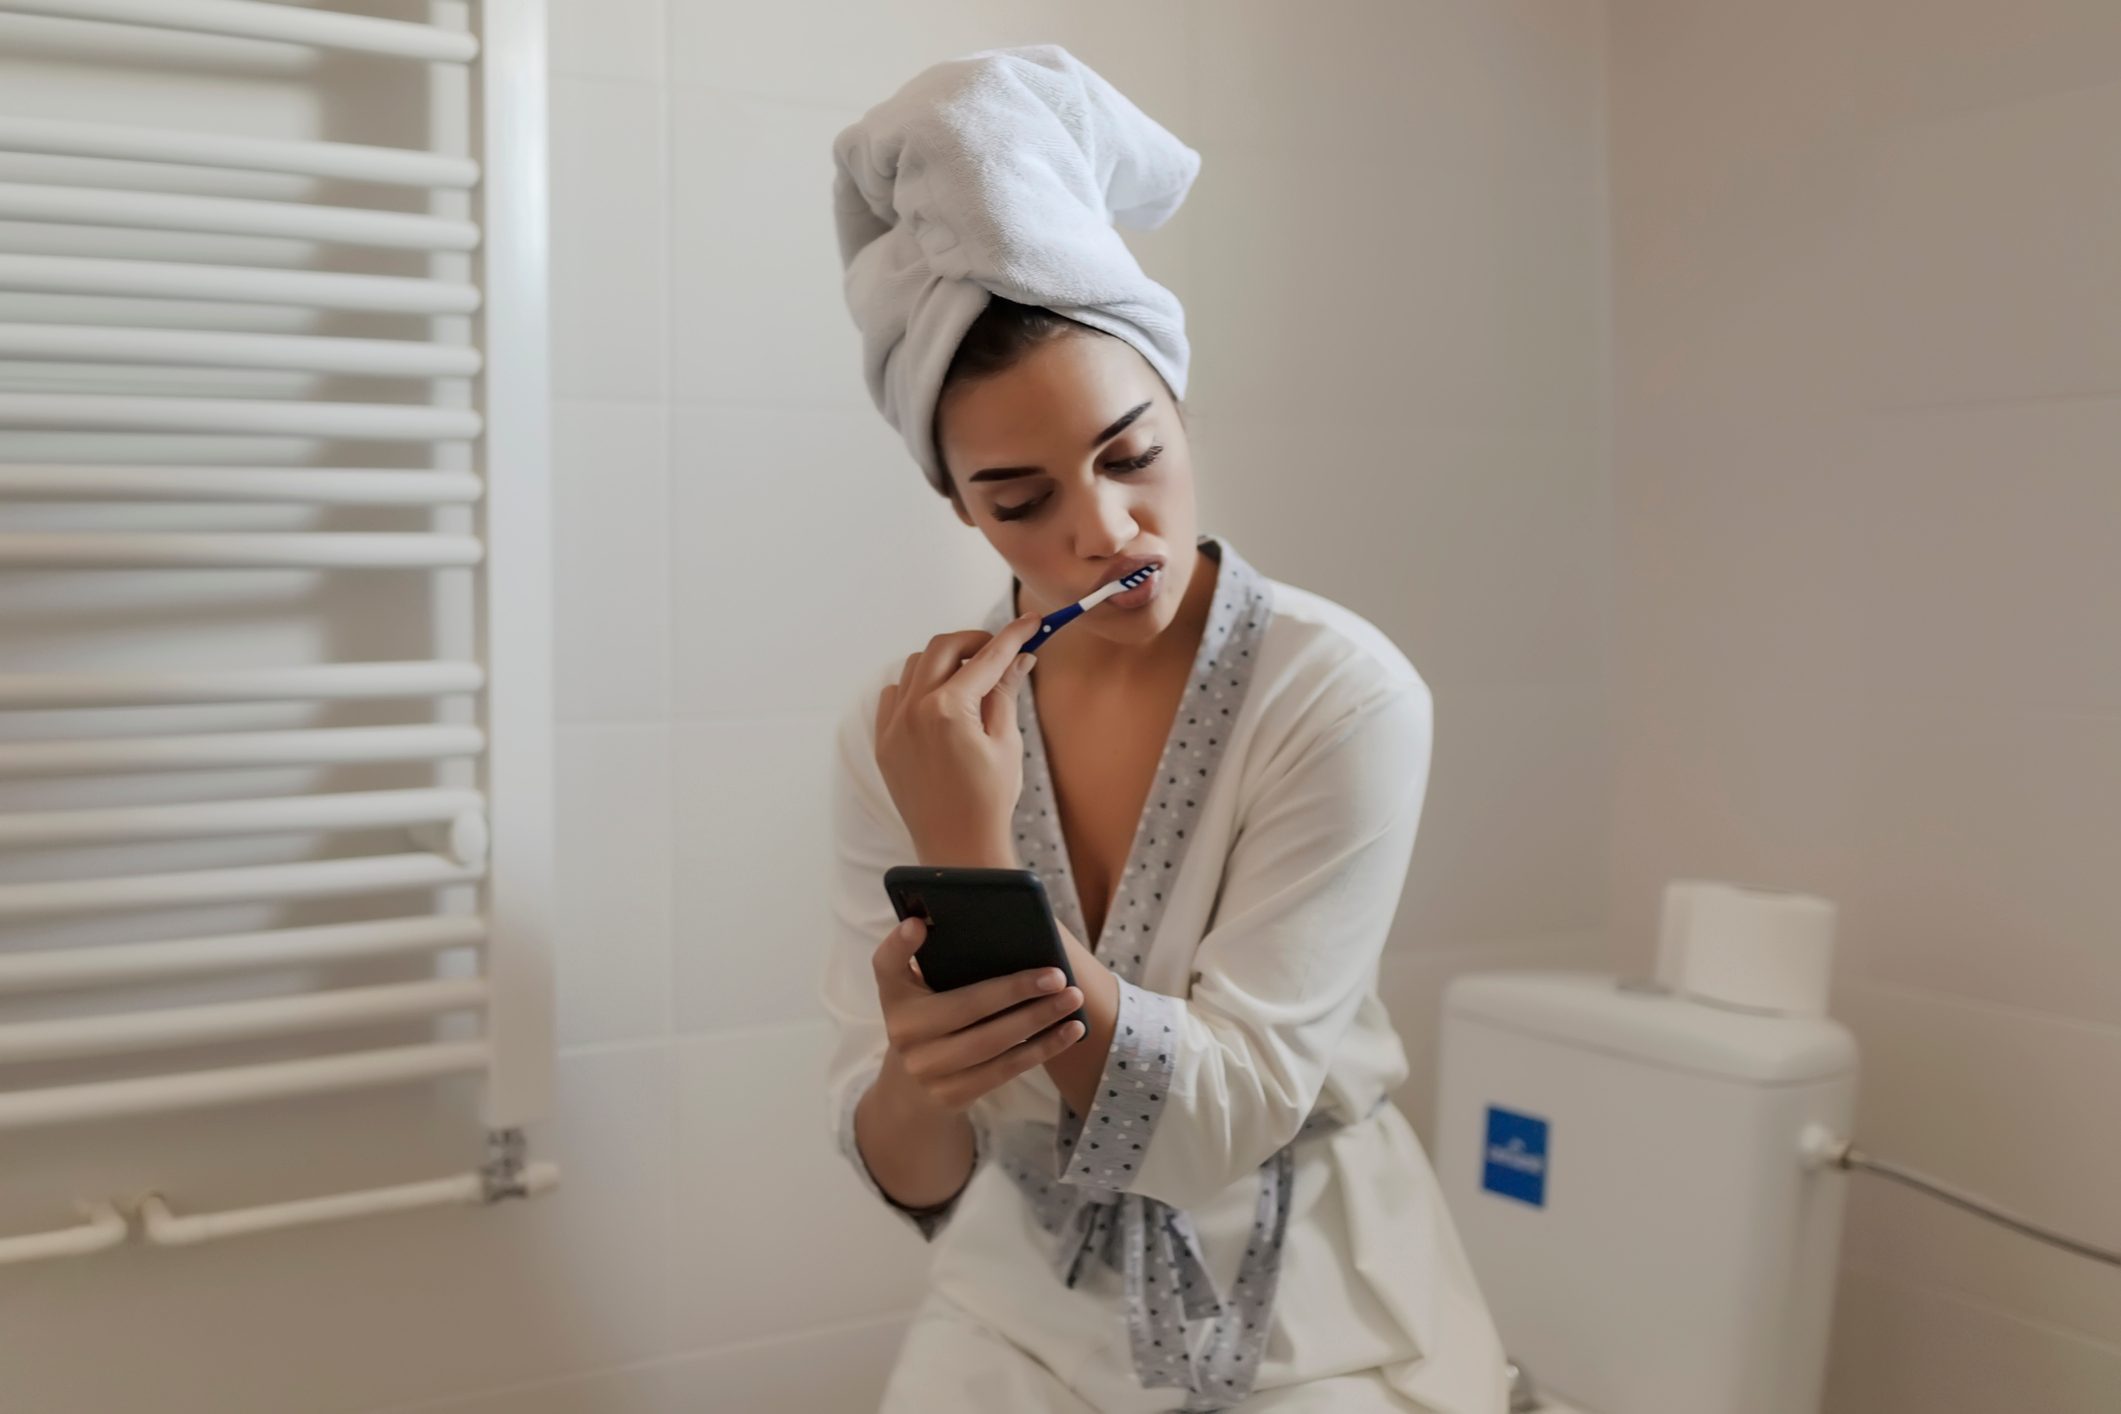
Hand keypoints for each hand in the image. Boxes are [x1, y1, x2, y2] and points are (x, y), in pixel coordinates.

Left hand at [873, 612, 1043, 865]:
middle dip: (974, 642)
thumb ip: (1005, 692)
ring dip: (943, 662)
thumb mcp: (1005, 742)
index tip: (1031, 622)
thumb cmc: (989, 801)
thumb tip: (1019, 658)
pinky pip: (894, 695)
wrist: (956, 849)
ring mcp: (893, 726)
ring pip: (914, 666)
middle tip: (999, 651)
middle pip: (942, 647)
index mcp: (949, 709)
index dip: (1013, 636)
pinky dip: (916, 687)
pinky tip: (939, 701)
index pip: (986, 658)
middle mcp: (913, 710)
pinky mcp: (884, 742)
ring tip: (971, 678)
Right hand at [873, 915, 1085, 1113]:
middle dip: (1016, 991)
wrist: (913, 1083)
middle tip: (1058, 975)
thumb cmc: (927, 1014)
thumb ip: (923, 952)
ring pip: (992, 1044)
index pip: (887, 965)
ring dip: (1039, 1021)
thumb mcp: (912, 985)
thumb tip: (931, 921)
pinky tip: (1069, 1031)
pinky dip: (1042, 1049)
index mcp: (895, 997)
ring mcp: (928, 1070)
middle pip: (966, 1009)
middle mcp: (903, 1035)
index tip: (919, 923)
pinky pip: (1005, 1070)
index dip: (900, 945)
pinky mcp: (953, 1095)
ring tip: (1072, 999)